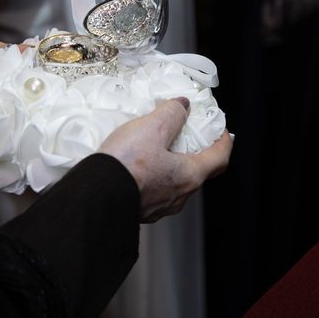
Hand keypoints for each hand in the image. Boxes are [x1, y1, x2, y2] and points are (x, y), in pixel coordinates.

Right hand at [99, 97, 232, 222]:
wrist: (94, 196)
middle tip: (187, 135)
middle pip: (198, 171)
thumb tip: (182, 106)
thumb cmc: (126, 165)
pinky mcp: (141, 211)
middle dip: (195, 151)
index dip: (224, 141)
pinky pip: (154, 190)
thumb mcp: (151, 128)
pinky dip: (154, 175)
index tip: (221, 131)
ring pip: (175, 182)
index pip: (220, 158)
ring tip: (157, 147)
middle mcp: (179, 196)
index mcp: (189, 176)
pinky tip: (138, 165)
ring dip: (172, 164)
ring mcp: (160, 207)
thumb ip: (172, 114)